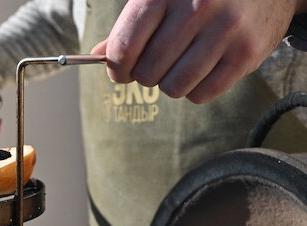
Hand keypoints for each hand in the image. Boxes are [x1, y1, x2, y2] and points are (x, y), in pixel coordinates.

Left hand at [92, 0, 306, 103]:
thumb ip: (132, 25)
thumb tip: (100, 55)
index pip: (125, 47)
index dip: (116, 67)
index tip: (120, 70)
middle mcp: (198, 7)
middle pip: (148, 72)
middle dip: (146, 74)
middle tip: (158, 62)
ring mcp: (225, 30)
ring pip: (173, 87)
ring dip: (170, 83)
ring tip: (181, 63)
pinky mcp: (247, 52)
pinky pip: (202, 95)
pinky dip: (195, 89)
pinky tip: (202, 69)